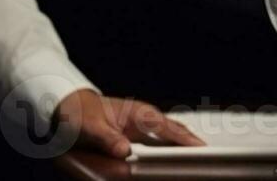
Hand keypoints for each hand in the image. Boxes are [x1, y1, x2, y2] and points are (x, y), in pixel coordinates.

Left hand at [53, 89, 204, 158]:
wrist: (68, 107)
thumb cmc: (80, 112)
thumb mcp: (89, 126)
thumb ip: (106, 138)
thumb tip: (124, 150)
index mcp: (139, 113)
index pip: (169, 128)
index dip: (187, 140)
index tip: (203, 151)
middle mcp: (146, 121)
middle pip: (176, 135)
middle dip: (192, 148)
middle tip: (208, 163)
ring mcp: (144, 131)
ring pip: (171, 143)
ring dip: (182, 153)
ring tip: (196, 168)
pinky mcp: (140, 140)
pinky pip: (161, 149)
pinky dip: (170, 157)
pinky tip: (174, 168)